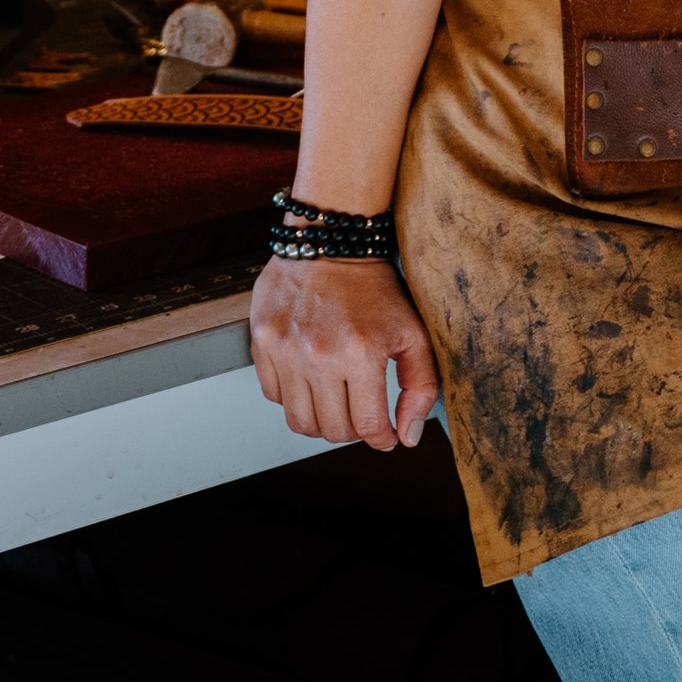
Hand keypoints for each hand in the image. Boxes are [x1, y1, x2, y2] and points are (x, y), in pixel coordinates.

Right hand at [249, 255, 438, 451]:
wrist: (330, 242)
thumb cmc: (374, 288)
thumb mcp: (413, 333)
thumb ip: (420, 387)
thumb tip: (407, 437)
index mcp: (361, 353)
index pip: (368, 427)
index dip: (381, 439)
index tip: (385, 435)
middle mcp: (319, 355)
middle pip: (331, 430)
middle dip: (352, 430)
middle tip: (361, 414)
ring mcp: (285, 350)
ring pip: (299, 421)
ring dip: (321, 421)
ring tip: (335, 402)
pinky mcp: (262, 341)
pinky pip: (274, 395)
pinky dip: (293, 397)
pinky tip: (310, 378)